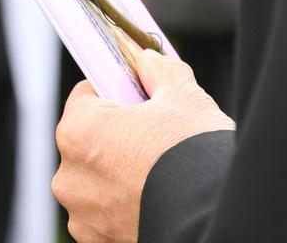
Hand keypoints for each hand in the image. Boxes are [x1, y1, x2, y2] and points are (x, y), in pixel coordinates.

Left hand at [52, 51, 234, 242]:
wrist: (217, 216)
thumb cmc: (194, 156)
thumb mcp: (183, 97)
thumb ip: (159, 72)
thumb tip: (149, 60)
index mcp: (78, 131)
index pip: (85, 97)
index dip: (114, 93)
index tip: (136, 98)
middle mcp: (69, 175)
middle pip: (89, 141)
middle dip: (116, 135)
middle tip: (155, 136)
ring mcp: (83, 214)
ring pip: (97, 180)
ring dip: (118, 174)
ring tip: (159, 172)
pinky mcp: (99, 241)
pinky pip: (105, 213)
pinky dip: (124, 205)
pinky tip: (154, 198)